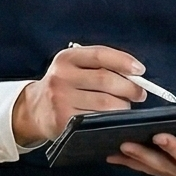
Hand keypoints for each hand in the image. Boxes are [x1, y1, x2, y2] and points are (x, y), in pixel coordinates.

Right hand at [9, 45, 147, 145]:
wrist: (35, 109)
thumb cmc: (64, 85)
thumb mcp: (74, 67)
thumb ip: (100, 65)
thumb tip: (135, 73)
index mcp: (66, 58)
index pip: (100, 55)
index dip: (124, 61)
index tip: (140, 70)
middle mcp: (61, 77)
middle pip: (106, 80)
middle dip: (130, 88)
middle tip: (140, 94)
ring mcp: (61, 100)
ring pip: (106, 103)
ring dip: (123, 106)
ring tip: (124, 107)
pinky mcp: (64, 121)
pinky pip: (98, 120)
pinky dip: (111, 120)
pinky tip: (112, 119)